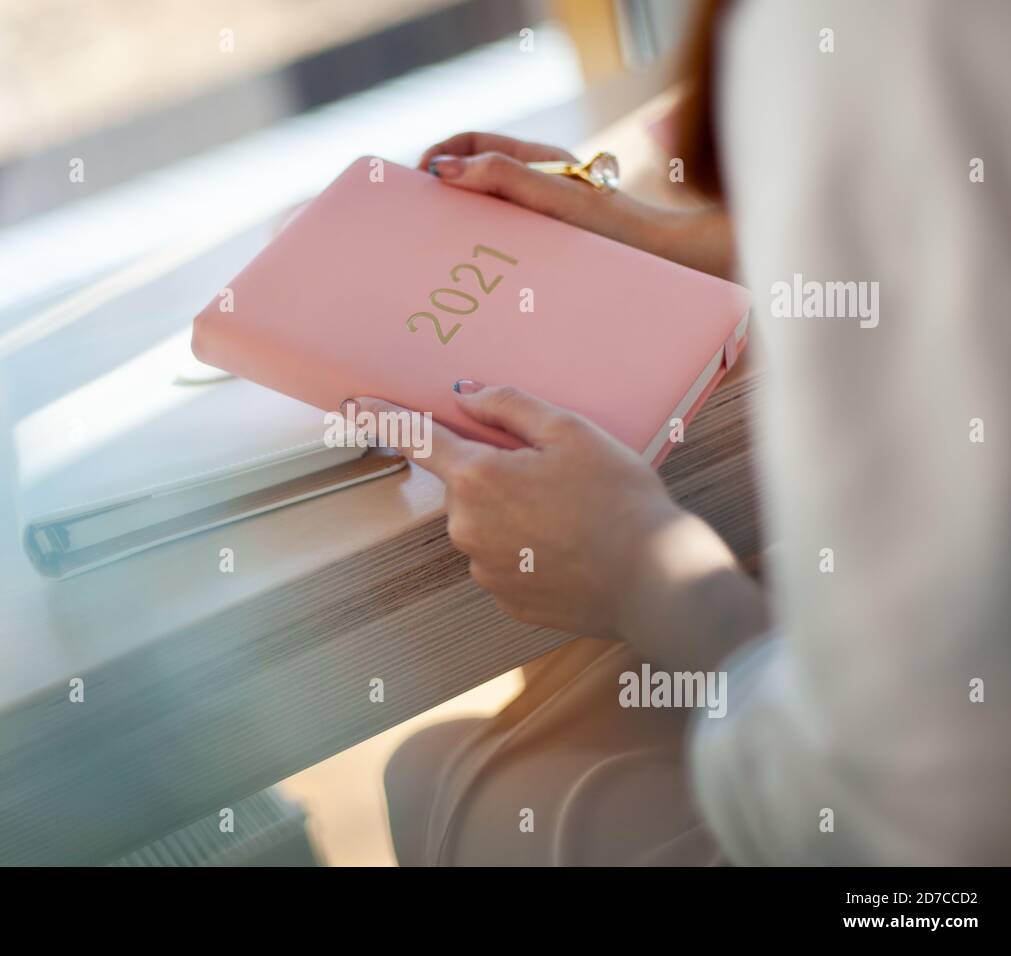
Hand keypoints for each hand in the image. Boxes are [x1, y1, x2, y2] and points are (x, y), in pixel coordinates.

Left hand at [353, 382, 680, 637]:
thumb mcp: (572, 431)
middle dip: (501, 475)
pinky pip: (508, 561)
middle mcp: (467, 527)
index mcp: (478, 478)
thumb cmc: (619, 500)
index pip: (417, 439)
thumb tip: (467, 394)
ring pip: (489, 525)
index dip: (384, 418)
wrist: (656, 582)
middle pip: (468, 485)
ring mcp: (484, 569)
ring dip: (518, 515)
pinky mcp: (507, 601)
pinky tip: (574, 548)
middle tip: (559, 476)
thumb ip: (510, 407)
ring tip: (576, 517)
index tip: (354, 405)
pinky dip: (532, 551)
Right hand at [417, 131, 735, 278]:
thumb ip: (505, 178)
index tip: (416, 181)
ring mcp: (546, 221)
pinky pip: (506, 247)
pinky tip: (473, 286)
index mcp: (539, 164)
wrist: (675, 267)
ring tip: (436, 258)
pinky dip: (482, 256)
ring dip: (459, 229)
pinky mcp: (553, 253)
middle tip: (415, 224)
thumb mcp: (558, 200)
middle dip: (440, 194)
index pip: (471, 144)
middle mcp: (540, 188)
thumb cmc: (623, 234)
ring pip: (488, 215)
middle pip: (473, 179)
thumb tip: (446, 171)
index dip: (439, 155)